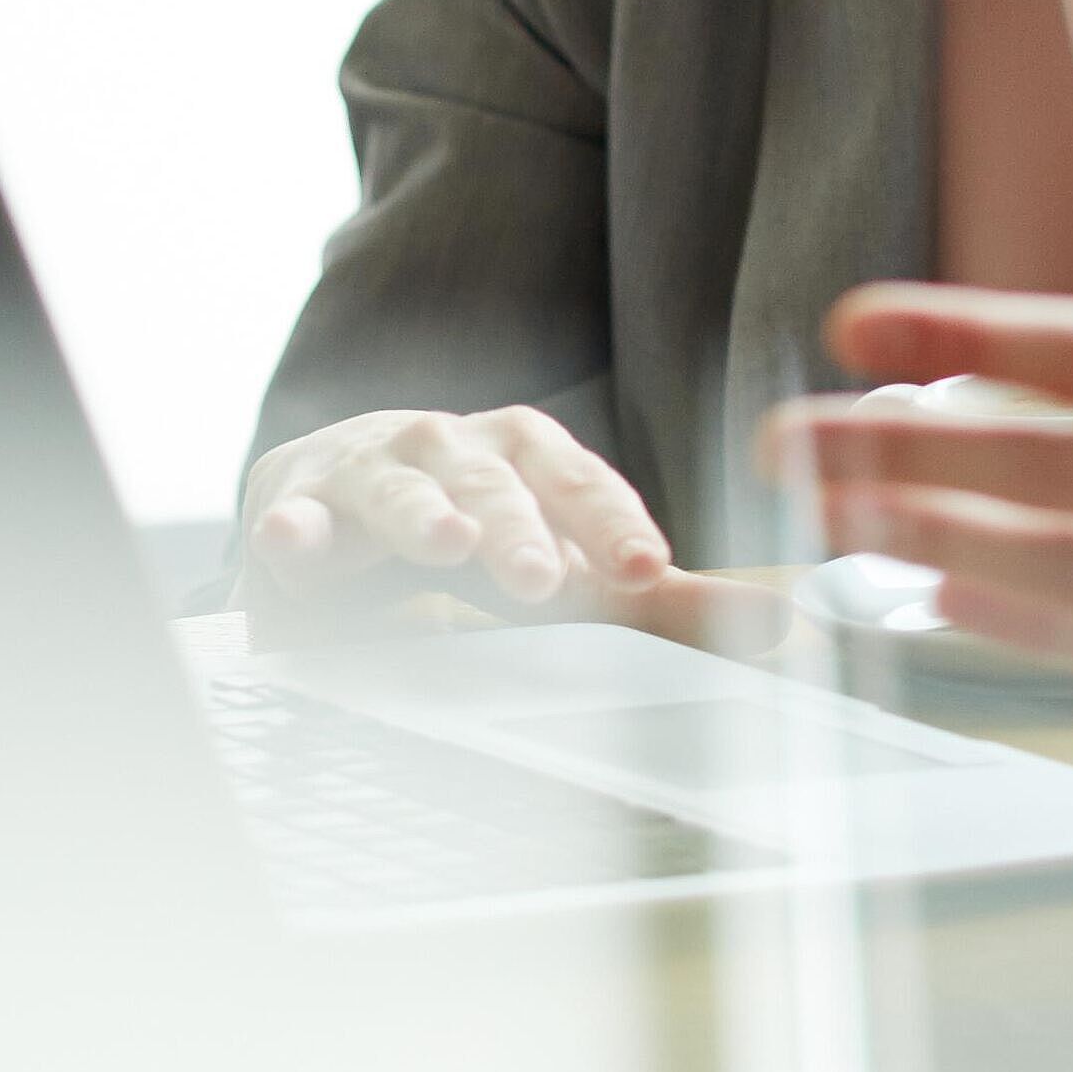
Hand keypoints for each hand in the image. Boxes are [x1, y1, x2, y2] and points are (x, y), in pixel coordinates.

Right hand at [239, 405, 781, 652]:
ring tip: (444, 543)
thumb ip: (661, 599)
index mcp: (529, 454)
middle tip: (545, 580)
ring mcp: (372, 469)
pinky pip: (294, 517)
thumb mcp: (564, 559)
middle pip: (496, 484)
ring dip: (423, 513)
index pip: (582, 483)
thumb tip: (781, 625)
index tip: (649, 570)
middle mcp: (455, 446)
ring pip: (401, 488)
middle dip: (522, 530)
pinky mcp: (296, 503)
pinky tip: (291, 544)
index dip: (614, 524)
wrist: (339, 501)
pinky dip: (292, 528)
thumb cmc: (473, 531)